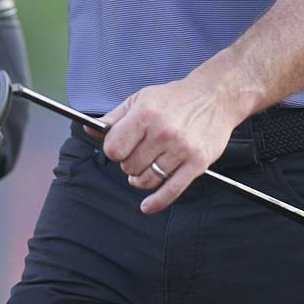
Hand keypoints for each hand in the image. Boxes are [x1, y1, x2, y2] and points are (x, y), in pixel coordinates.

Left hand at [101, 71, 239, 214]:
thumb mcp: (140, 99)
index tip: (119, 149)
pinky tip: (147, 206)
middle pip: (129, 166)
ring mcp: (181, 149)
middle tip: (137, 155)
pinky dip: (157, 202)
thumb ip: (114, 117)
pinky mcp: (197, 163)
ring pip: (147, 179)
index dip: (113, 151)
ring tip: (143, 170)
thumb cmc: (175, 98)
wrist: (215, 97)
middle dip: (128, 164)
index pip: (114, 148)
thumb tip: (89, 129)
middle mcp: (162, 132)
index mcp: (145, 114)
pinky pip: (172, 190)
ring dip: (140, 179)